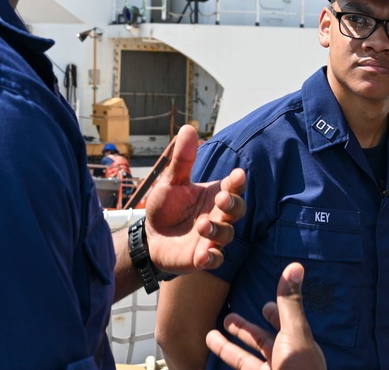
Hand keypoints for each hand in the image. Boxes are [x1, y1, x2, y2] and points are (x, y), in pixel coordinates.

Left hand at [143, 124, 245, 271]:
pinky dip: (212, 258)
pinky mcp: (202, 257)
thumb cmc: (167, 207)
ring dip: (217, 230)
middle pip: (237, 209)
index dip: (237, 182)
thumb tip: (188, 128)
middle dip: (232, 204)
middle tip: (221, 198)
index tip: (237, 174)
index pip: (234, 187)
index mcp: (214, 195)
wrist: (151, 237)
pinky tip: (203, 255)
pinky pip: (215, 260)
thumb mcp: (171, 181)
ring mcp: (212, 238)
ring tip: (202, 224)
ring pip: (226, 235)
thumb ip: (182, 160)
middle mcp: (218, 216)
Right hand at [206, 263, 325, 369]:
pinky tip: (210, 361)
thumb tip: (295, 265)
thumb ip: (290, 303)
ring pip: (245, 362)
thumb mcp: (295, 335)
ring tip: (208, 335)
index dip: (275, 315)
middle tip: (227, 317)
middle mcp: (283, 363)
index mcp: (296, 347)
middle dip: (245, 330)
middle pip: (261, 344)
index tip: (264, 306)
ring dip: (226, 349)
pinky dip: (225, 365)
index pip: (285, 326)